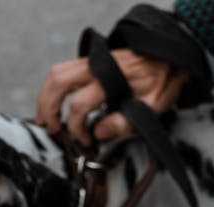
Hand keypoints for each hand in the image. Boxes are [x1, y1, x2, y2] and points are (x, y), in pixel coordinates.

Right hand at [35, 50, 187, 145]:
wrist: (169, 58)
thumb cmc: (162, 82)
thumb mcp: (152, 107)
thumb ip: (125, 121)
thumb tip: (98, 132)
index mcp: (111, 79)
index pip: (80, 105)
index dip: (78, 128)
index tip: (85, 142)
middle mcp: (97, 66)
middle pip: (59, 83)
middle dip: (49, 107)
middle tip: (51, 129)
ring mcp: (92, 61)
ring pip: (56, 73)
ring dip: (46, 96)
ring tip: (44, 118)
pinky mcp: (92, 61)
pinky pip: (64, 70)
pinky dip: (54, 87)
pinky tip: (53, 102)